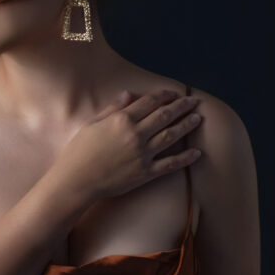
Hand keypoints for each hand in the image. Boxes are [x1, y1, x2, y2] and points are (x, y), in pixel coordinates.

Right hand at [56, 88, 202, 201]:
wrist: (76, 181)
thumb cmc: (78, 152)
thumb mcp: (92, 124)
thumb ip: (112, 108)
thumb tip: (129, 94)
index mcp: (122, 120)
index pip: (150, 102)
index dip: (164, 95)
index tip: (174, 93)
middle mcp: (135, 135)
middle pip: (165, 116)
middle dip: (181, 106)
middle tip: (194, 102)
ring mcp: (142, 155)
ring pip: (171, 136)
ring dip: (187, 126)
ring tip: (198, 118)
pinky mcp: (145, 173)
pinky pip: (170, 164)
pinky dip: (185, 158)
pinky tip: (197, 153)